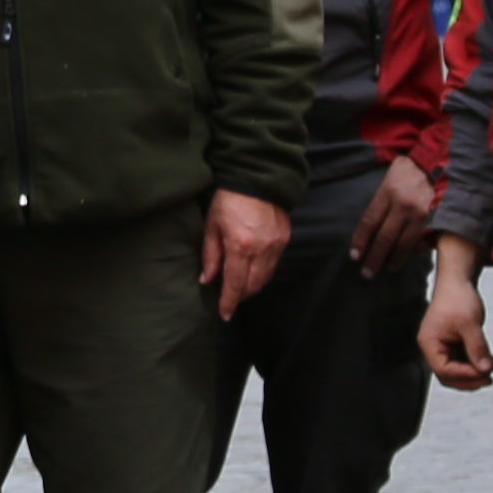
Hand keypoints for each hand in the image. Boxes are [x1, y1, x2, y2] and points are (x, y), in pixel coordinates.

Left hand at [198, 187, 291, 316]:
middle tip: (230, 300)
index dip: (230, 302)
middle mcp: (262, 249)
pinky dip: (263, 272)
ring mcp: (277, 245)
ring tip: (241, 287)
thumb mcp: (212, 225)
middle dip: (241, 296)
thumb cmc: (228, 199)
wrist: (257, 177)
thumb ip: (210, 255)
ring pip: (266, 277)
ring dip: (253, 286)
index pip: (235, 283)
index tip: (224, 314)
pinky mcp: (285, 239)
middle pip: (254, 285)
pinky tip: (253, 270)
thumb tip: (207, 280)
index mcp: (240, 245)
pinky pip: (274, 264)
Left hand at [345, 154, 440, 280]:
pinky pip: (422, 241)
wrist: (440, 161)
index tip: (355, 256)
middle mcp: (403, 205)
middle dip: (374, 258)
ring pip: (404, 244)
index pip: (369, 222)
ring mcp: (422, 214)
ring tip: (388, 267)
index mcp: (388, 192)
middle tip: (367, 273)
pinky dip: (414, 251)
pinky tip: (408, 256)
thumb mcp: (390, 178)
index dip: (361, 241)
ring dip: (394, 259)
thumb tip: (372, 226)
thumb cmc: (410, 169)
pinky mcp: (437, 220)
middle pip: (384, 238)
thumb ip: (382, 200)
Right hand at [419, 257, 492, 391]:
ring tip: (491, 369)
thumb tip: (486, 369)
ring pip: (455, 371)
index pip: (445, 370)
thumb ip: (477, 348)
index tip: (485, 373)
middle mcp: (433, 348)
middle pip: (448, 375)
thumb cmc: (457, 297)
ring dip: (473, 373)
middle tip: (489, 378)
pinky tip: (488, 362)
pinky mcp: (451, 344)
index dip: (465, 375)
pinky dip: (474, 364)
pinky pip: (461, 361)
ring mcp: (441, 347)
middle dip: (469, 379)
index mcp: (430, 343)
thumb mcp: (470, 323)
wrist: (457, 280)